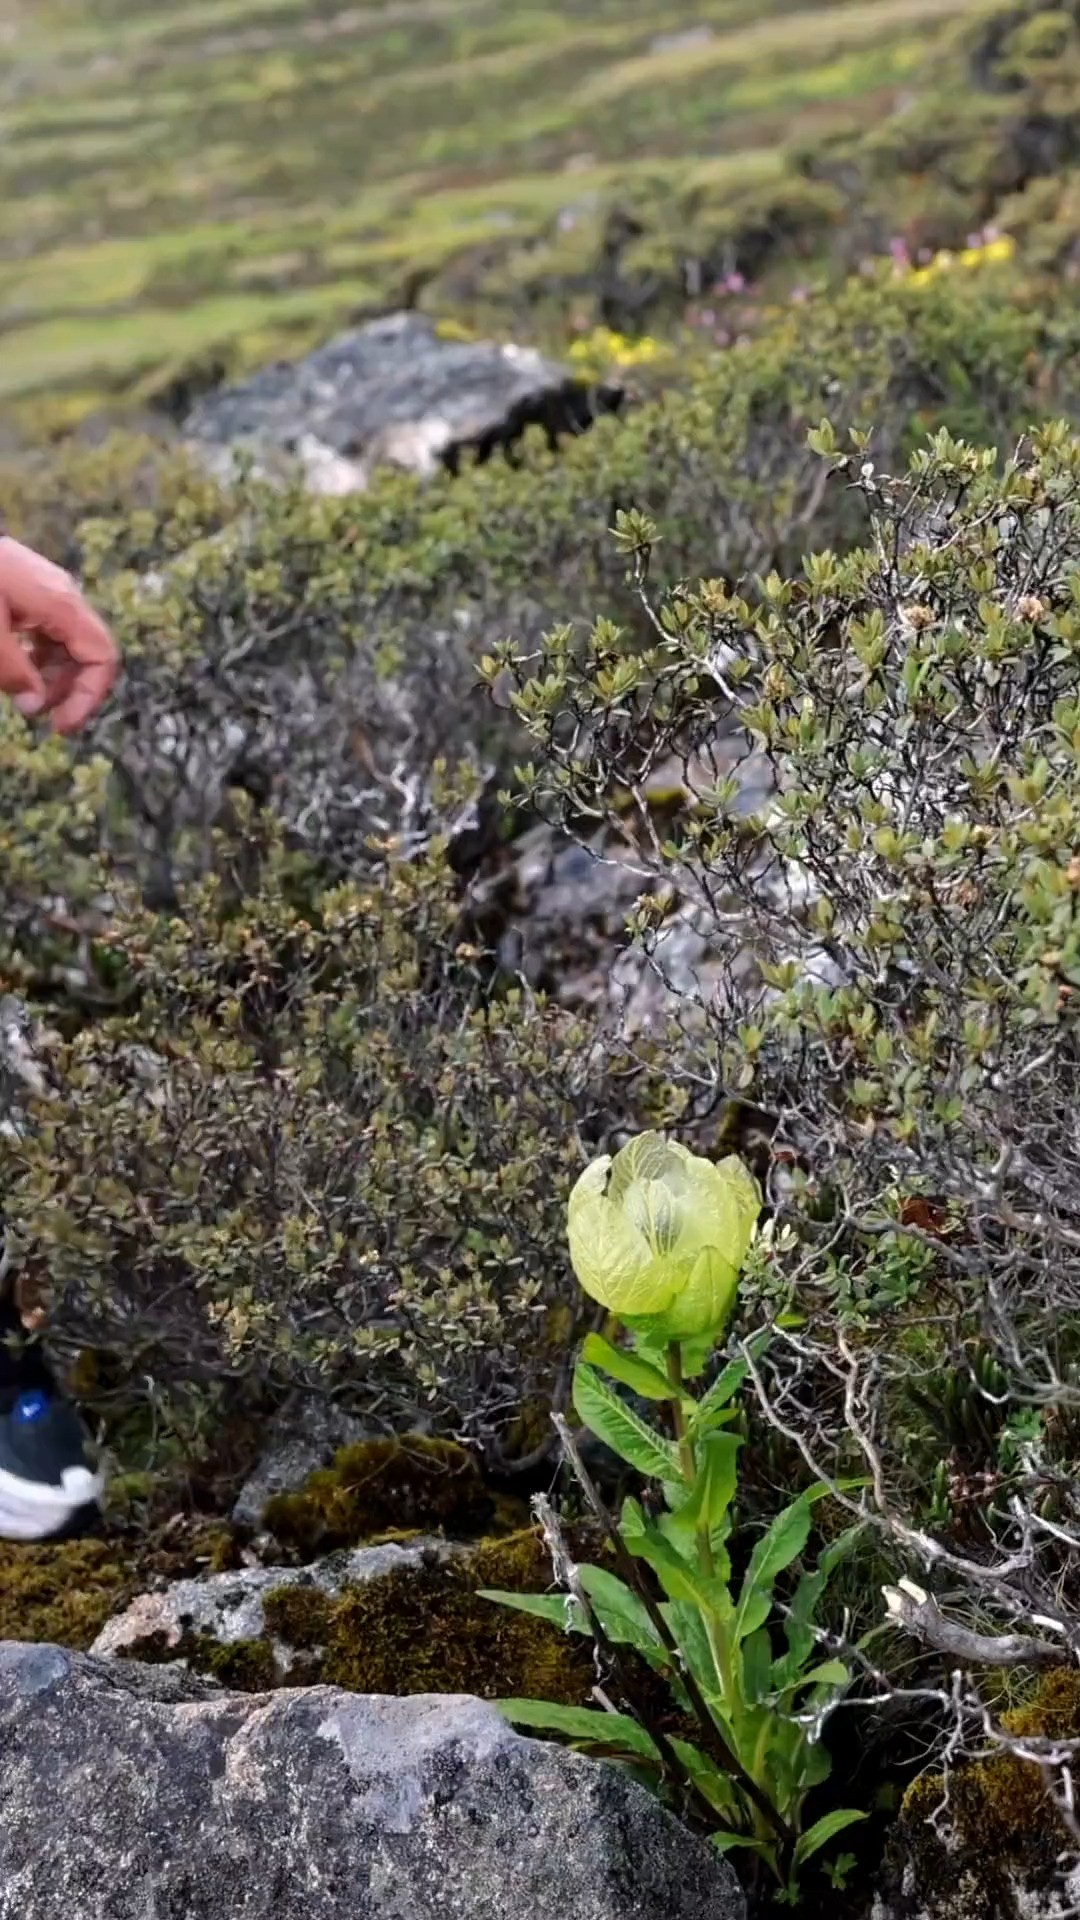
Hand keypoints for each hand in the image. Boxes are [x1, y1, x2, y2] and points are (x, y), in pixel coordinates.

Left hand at [0, 536, 118, 734]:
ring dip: (51, 675)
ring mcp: (44, 589)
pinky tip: (15, 667)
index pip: (101, 656)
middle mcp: (61, 595)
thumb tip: (33, 703)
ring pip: (67, 642)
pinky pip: (46, 629)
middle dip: (69, 689)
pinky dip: (36, 655)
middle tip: (35, 714)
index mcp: (60, 603)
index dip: (88, 697)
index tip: (61, 726)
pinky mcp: (26, 589)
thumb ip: (11, 670)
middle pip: (88, 651)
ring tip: (22, 696)